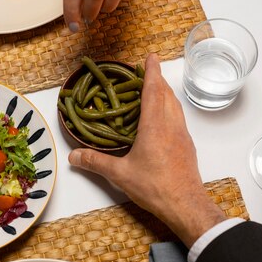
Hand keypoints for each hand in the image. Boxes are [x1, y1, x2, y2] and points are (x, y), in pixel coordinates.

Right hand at [68, 54, 227, 246]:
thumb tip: (74, 155)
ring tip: (154, 90)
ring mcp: (182, 135)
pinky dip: (169, 109)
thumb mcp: (121, 174)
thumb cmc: (155, 187)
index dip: (151, 71)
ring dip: (165, 94)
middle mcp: (171, 125)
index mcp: (155, 125)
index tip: (151, 56)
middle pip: (166, 94)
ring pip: (174, 105)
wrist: (186, 204)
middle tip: (146, 71)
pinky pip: (178, 118)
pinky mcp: (187, 145)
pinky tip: (162, 119)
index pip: (153, 90)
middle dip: (157, 80)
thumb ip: (96, 162)